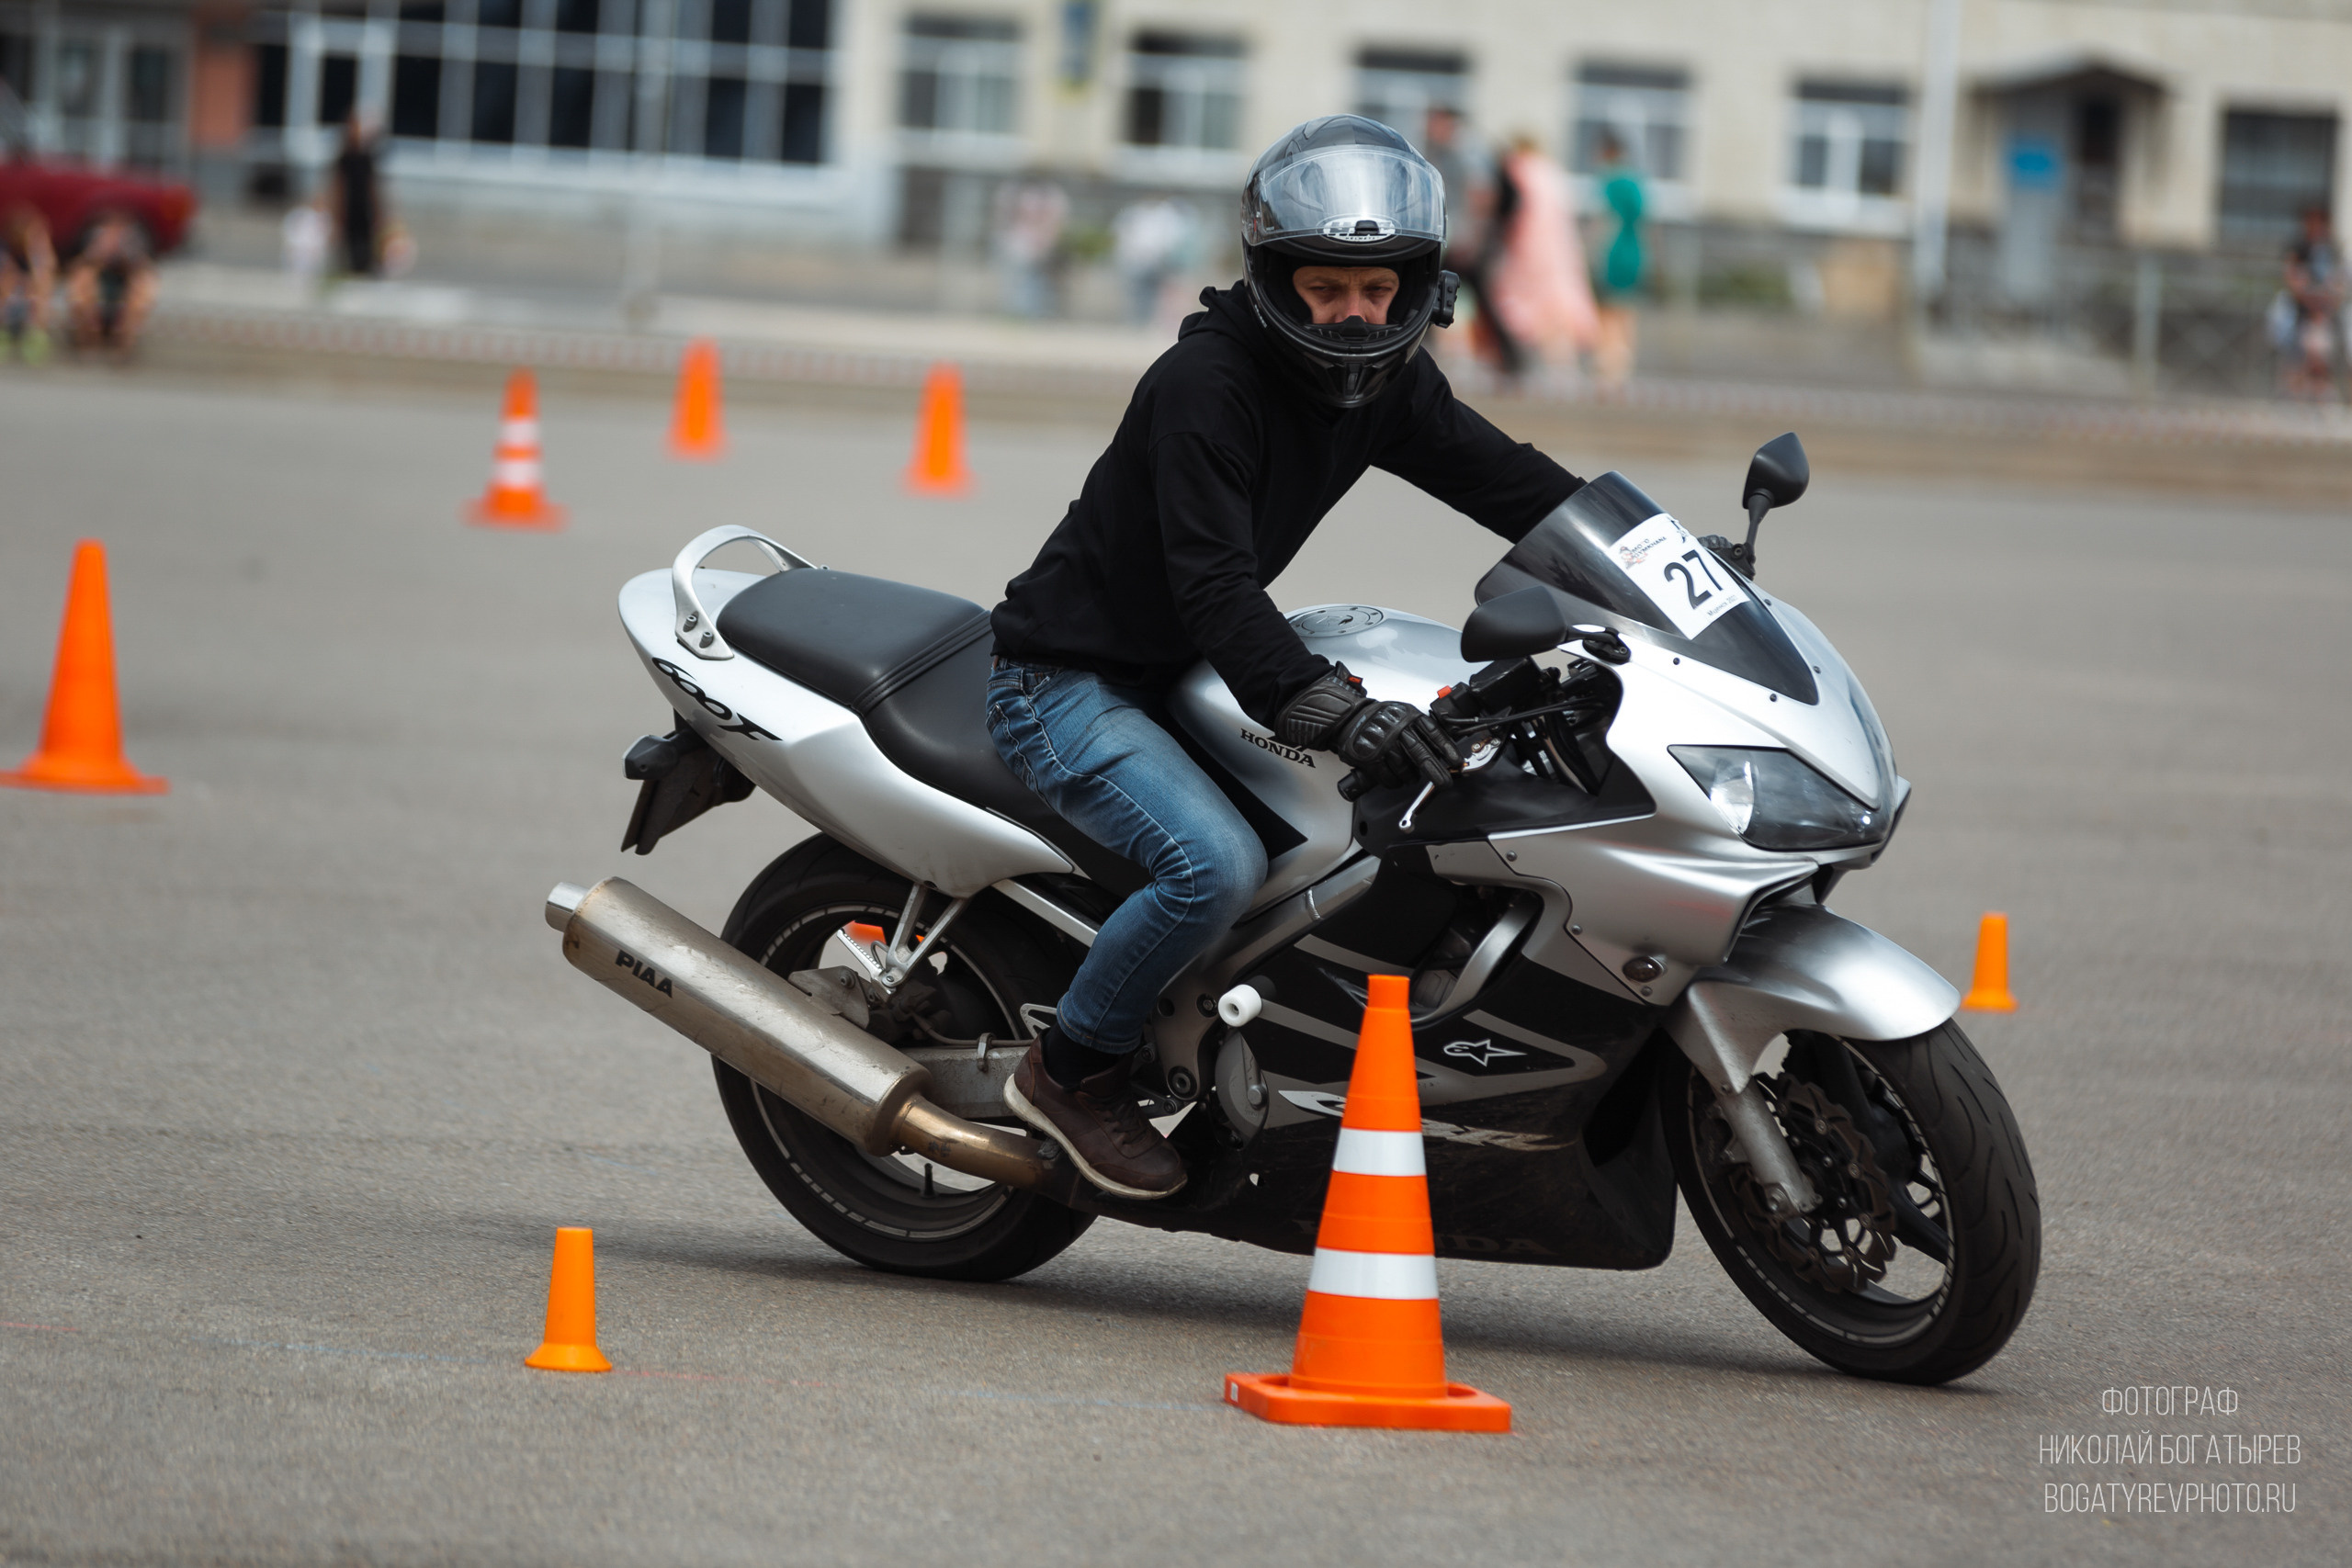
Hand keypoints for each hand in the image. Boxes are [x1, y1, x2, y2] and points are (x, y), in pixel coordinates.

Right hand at [1277, 664, 1461, 791]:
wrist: (1348, 718)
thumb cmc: (1378, 718)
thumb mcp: (1403, 713)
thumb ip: (1420, 727)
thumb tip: (1442, 749)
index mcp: (1409, 716)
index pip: (1433, 733)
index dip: (1447, 749)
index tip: (1456, 761)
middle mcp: (1397, 730)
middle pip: (1421, 755)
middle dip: (1436, 773)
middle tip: (1445, 783)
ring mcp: (1383, 745)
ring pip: (1405, 770)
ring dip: (1410, 777)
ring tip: (1410, 776)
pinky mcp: (1370, 758)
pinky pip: (1388, 777)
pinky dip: (1394, 782)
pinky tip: (1396, 779)